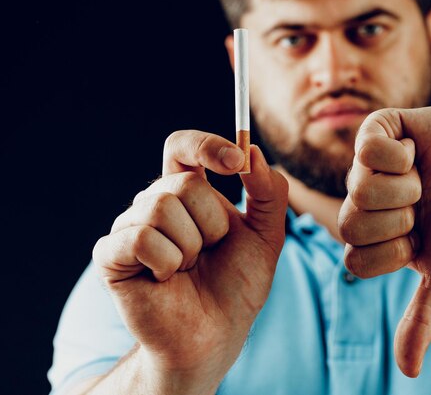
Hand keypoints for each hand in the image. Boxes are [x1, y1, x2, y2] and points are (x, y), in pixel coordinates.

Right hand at [92, 130, 287, 390]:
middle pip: (181, 182)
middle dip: (211, 224)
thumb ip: (269, 192)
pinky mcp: (111, 255)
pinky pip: (142, 238)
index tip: (236, 163)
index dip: (206, 146)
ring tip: (187, 269)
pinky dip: (167, 263)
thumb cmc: (236, 286)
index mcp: (188, 194)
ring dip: (190, 247)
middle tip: (208, 253)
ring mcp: (131, 227)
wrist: (214, 335)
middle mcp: (156, 204)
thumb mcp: (267, 236)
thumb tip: (251, 150)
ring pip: (161, 207)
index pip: (184, 147)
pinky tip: (166, 280)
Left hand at [338, 106, 430, 376]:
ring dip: (404, 188)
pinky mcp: (381, 130)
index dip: (392, 253)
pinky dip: (399, 155)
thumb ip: (423, 318)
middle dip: (398, 220)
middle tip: (422, 208)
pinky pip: (367, 147)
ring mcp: (369, 166)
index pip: (353, 258)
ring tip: (423, 179)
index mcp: (375, 237)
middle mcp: (365, 203)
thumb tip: (408, 372)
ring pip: (359, 187)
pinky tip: (416, 153)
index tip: (420, 240)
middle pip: (349, 223)